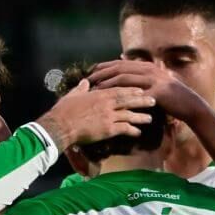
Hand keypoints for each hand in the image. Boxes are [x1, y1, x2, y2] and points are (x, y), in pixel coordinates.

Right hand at [37, 79, 156, 150]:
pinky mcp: (108, 129)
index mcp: (99, 94)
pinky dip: (132, 130)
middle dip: (142, 100)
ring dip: (140, 117)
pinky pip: (124, 129)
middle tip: (154, 100)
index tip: (141, 89)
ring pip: (129, 115)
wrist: (61, 125)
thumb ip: (81, 88)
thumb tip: (85, 82)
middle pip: (128, 101)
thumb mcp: (73, 95)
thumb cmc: (64, 110)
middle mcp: (107, 104)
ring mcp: (108, 116)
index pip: (120, 89)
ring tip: (150, 118)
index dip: (132, 90)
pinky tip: (138, 133)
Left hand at [88, 60, 208, 124]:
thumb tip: (125, 63)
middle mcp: (149, 69)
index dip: (105, 67)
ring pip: (125, 78)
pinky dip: (122, 96)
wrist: (190, 105)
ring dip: (108, 83)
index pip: (121, 63)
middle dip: (102, 73)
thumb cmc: (172, 96)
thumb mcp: (157, 81)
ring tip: (95, 88)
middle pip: (120, 68)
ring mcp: (153, 80)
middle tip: (88, 79)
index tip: (92, 71)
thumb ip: (142, 74)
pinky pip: (135, 93)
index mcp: (147, 66)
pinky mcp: (156, 92)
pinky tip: (112, 101)